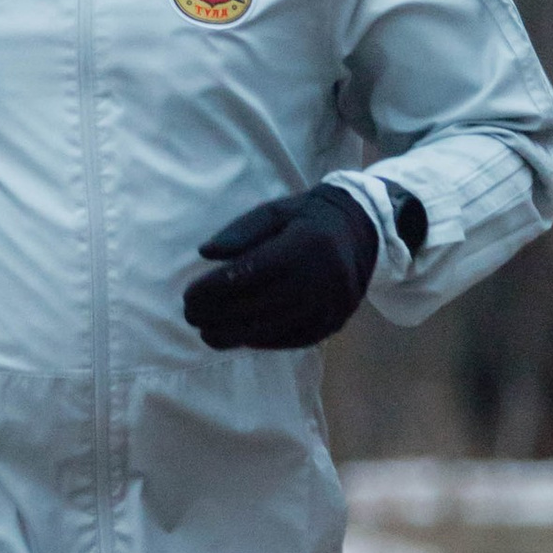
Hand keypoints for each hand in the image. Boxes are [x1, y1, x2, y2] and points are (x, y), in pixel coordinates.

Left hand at [183, 183, 377, 351]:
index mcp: (305, 243)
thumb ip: (241, 230)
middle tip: (191, 317)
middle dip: (219, 315)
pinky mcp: (335, 321)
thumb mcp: (275, 211)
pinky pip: (294, 339)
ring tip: (207, 335)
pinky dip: (263, 341)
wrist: (363, 230)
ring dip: (235, 335)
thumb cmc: (309, 218)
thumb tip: (205, 253)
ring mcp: (331, 304)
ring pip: (275, 327)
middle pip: (259, 305)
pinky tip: (240, 338)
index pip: (251, 273)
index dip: (215, 288)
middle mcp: (321, 277)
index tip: (189, 296)